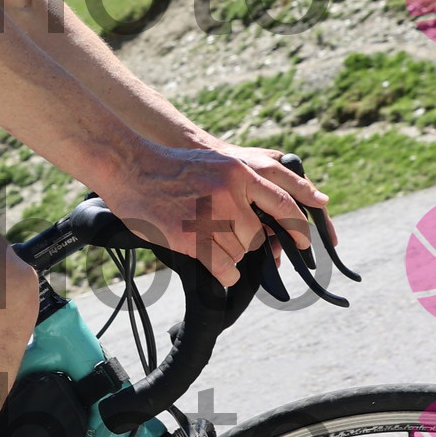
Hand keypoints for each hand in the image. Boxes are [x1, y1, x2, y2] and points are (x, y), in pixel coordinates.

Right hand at [102, 140, 325, 285]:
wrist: (130, 165)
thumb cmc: (170, 167)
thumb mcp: (216, 164)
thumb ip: (242, 183)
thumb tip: (266, 217)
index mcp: (239, 172)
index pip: (283, 201)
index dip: (298, 225)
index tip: (305, 242)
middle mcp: (229, 193)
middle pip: (257, 236)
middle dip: (247, 244)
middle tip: (228, 241)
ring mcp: (209, 216)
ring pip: (240, 253)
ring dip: (230, 256)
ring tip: (209, 244)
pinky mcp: (190, 237)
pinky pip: (224, 267)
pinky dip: (225, 273)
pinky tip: (217, 267)